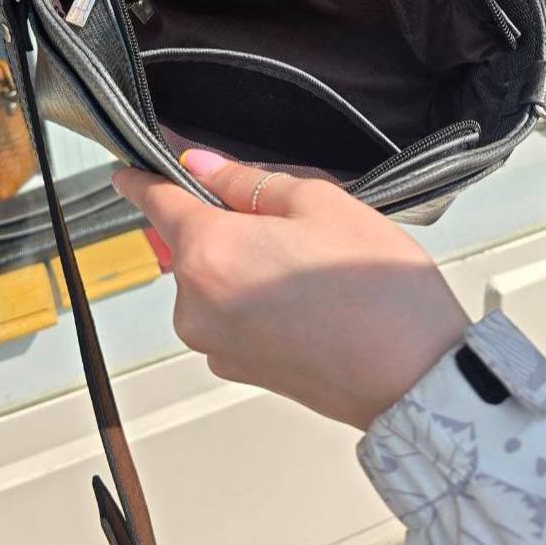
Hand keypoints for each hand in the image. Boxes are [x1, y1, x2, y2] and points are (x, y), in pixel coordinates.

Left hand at [114, 151, 467, 430]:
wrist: (416, 380)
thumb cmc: (376, 288)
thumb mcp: (318, 203)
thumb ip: (245, 181)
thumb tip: (197, 164)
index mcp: (208, 253)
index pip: (154, 200)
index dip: (143, 176)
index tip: (129, 167)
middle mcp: (195, 304)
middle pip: (188, 240)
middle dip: (221, 219)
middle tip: (285, 215)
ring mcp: (213, 343)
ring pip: (211, 277)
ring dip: (241, 259)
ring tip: (308, 261)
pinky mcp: (237, 368)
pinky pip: (228, 313)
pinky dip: (251, 294)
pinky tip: (306, 295)